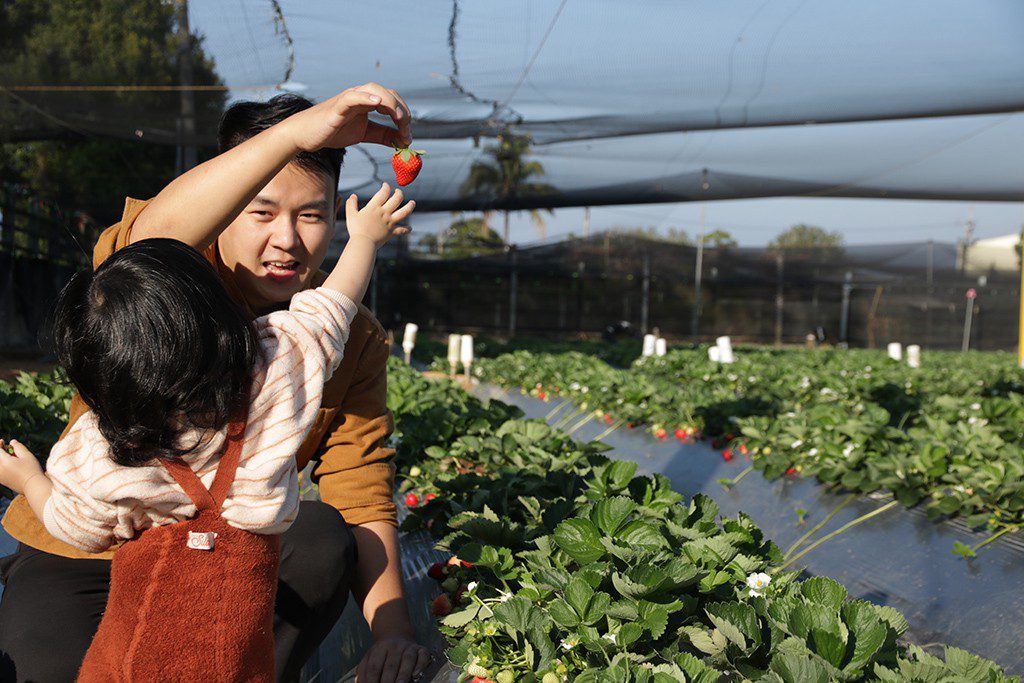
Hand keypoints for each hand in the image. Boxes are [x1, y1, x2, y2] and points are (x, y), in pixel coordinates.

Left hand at [0, 439, 43, 492]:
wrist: (32, 486)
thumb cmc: (31, 470)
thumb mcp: (27, 455)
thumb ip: (18, 447)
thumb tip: (12, 442)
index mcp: (4, 462)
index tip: (3, 441)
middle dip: (0, 452)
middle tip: (8, 449)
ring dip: (2, 459)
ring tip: (11, 458)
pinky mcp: (2, 481)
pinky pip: (0, 470)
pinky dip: (2, 466)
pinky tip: (11, 466)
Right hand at [285, 83, 411, 151]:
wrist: (307, 135)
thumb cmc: (334, 131)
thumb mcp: (365, 134)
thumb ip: (384, 136)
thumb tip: (404, 141)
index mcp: (368, 102)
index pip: (393, 101)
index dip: (404, 116)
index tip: (408, 136)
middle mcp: (361, 96)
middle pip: (388, 94)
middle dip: (402, 111)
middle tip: (406, 130)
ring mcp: (348, 99)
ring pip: (374, 90)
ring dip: (391, 103)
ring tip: (400, 119)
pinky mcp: (337, 107)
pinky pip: (352, 97)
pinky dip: (365, 97)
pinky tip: (377, 102)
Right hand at [345, 183, 414, 247]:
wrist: (363, 243)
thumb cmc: (356, 229)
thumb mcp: (351, 214)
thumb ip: (351, 204)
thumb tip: (353, 196)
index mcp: (374, 207)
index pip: (384, 192)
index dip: (386, 186)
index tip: (385, 185)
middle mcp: (384, 213)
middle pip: (397, 199)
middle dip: (399, 193)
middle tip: (398, 192)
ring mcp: (390, 222)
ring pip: (404, 212)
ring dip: (410, 206)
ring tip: (412, 203)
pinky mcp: (392, 232)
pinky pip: (402, 230)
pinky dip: (407, 229)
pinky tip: (410, 228)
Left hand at [355, 635, 431, 682]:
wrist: (396, 635)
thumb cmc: (381, 654)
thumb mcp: (369, 658)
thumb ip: (363, 672)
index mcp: (379, 649)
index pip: (374, 667)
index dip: (371, 680)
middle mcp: (394, 646)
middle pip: (390, 665)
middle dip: (387, 680)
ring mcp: (408, 647)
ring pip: (407, 659)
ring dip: (403, 674)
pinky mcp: (421, 649)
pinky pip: (422, 656)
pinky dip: (420, 665)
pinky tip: (416, 674)